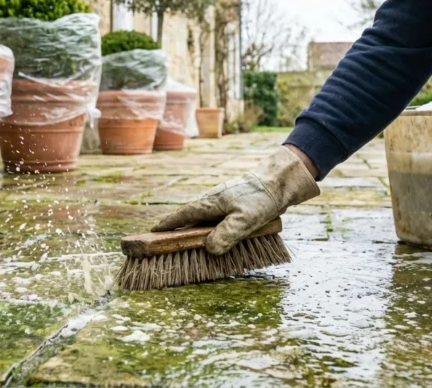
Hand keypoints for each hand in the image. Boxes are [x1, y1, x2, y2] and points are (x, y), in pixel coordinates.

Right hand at [151, 146, 319, 254]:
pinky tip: (217, 240)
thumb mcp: (244, 220)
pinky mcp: (232, 208)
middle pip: (189, 219)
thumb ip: (226, 235)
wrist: (279, 183)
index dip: (167, 225)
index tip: (152, 232)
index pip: (181, 216)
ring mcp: (222, 205)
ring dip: (195, 233)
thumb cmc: (261, 198)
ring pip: (203, 221)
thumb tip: (209, 248)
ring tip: (190, 247)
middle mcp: (212, 203)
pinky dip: (211, 231)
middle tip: (166, 245)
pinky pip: (216, 222)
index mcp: (209, 204)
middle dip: (178, 231)